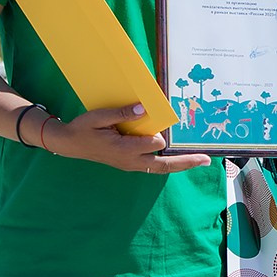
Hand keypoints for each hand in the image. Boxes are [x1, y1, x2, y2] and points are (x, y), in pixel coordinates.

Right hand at [51, 103, 211, 173]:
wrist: (70, 144)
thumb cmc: (83, 128)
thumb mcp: (99, 117)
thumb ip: (121, 113)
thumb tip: (142, 108)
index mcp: (123, 149)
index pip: (154, 144)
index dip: (159, 134)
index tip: (159, 121)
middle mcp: (130, 161)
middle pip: (164, 165)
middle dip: (185, 162)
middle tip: (206, 160)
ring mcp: (130, 165)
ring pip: (161, 168)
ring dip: (180, 165)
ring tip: (200, 161)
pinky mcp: (130, 164)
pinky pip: (153, 166)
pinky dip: (168, 163)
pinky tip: (180, 159)